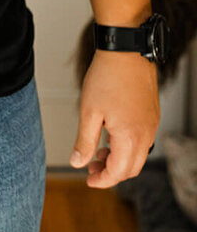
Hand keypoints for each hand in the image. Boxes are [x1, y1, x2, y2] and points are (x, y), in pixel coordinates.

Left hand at [69, 51, 159, 186]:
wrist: (125, 50)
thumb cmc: (107, 76)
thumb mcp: (89, 111)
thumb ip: (85, 141)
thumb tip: (78, 163)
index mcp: (130, 136)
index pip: (119, 172)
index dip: (102, 180)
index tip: (88, 179)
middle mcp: (146, 133)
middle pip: (131, 168)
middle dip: (111, 172)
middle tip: (91, 165)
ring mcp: (151, 124)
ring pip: (139, 155)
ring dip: (120, 159)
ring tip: (99, 149)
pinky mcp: (152, 114)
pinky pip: (143, 140)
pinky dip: (127, 145)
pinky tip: (111, 134)